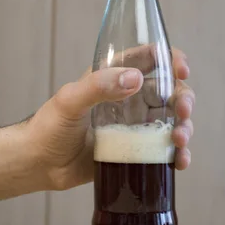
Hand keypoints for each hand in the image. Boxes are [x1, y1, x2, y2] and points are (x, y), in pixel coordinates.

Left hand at [25, 46, 193, 190]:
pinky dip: (178, 154)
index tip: (182, 69)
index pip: (149, 59)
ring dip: (185, 127)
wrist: (39, 165)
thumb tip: (135, 79)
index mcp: (115, 78)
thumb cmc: (48, 127)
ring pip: (173, 120)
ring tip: (180, 141)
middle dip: (184, 98)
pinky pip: (165, 149)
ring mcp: (136, 126)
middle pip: (169, 91)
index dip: (171, 59)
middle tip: (184, 111)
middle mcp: (130, 99)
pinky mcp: (137, 151)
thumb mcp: (69, 101)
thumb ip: (98, 86)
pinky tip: (180, 161)